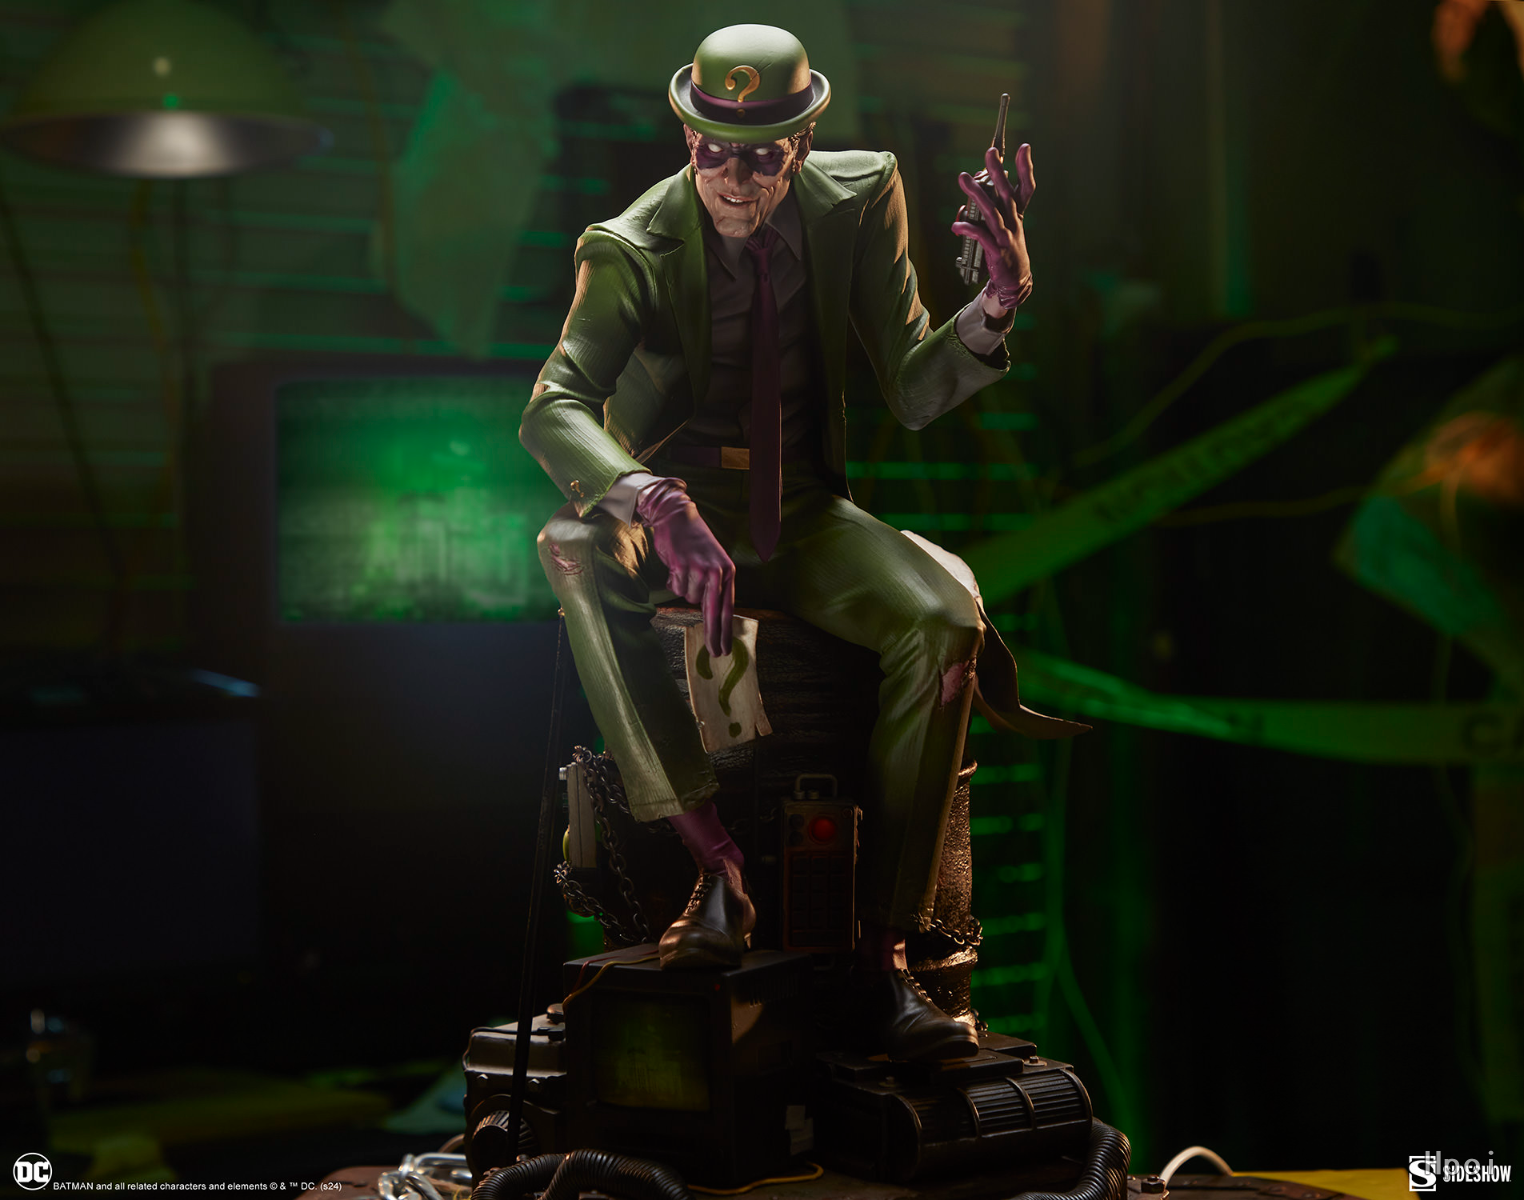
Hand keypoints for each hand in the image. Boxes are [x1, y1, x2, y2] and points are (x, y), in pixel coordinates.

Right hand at [636, 479, 734, 657]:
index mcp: (728, 571)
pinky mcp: (682, 566)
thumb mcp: (712, 562)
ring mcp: (700, 569)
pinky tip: (676, 564)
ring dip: (683, 588)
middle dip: (714, 634)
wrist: (678, 516)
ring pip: (689, 598)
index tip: (724, 648)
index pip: (728, 607)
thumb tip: (711, 614)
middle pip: (714, 612)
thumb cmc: (694, 541)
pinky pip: (675, 587)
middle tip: (715, 652)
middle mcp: (717, 571)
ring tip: (684, 569)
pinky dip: (673, 580)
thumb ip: (713, 585)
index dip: (726, 630)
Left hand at [950, 143, 1034, 312]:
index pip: (1025, 187)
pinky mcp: (996, 251)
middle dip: (998, 171)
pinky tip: (956, 225)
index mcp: (1017, 216)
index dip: (1025, 168)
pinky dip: (968, 229)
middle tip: (990, 151)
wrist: (1015, 282)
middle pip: (1006, 192)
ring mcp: (1006, 237)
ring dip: (976, 194)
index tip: (1024, 147)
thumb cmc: (1006, 251)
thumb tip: (967, 200)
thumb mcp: (1003, 229)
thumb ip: (988, 212)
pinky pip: (980, 237)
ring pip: (990, 211)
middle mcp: (1013, 223)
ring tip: (963, 178)